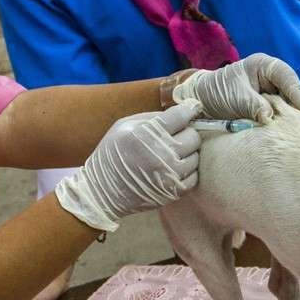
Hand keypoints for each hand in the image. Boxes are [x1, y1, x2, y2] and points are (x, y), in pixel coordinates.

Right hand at [55, 101, 202, 231]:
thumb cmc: (113, 154)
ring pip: (197, 156)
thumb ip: (152, 117)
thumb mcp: (124, 126)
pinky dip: (187, 171)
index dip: (190, 109)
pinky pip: (194, 175)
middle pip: (193, 136)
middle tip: (175, 136)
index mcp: (145, 133)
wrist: (103, 192)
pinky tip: (172, 169)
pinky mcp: (175, 190)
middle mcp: (160, 154)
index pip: (180, 115)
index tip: (193, 107)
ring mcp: (170, 174)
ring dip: (187, 153)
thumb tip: (183, 110)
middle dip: (187, 133)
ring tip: (171, 154)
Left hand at [173, 53, 299, 122]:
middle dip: (296, 107)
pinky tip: (284, 132)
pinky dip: (282, 123)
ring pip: (289, 105)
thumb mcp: (235, 97)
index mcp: (263, 65)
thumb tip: (269, 117)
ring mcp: (272, 94)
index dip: (296, 92)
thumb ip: (253, 105)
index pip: (286, 76)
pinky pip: (281, 115)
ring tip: (294, 129)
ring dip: (290, 117)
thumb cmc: (217, 92)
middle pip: (292, 91)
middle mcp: (271, 78)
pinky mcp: (270, 108)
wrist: (203, 103)